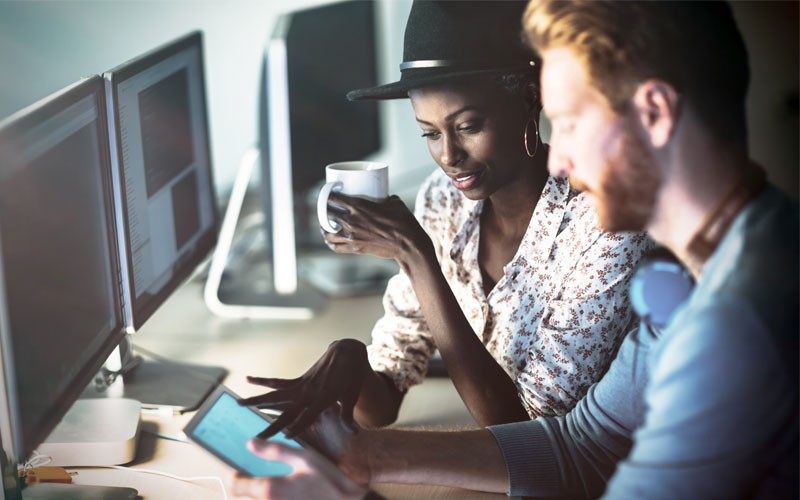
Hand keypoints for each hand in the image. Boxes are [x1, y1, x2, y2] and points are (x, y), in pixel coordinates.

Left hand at [230, 440, 368, 499]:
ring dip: (255, 497)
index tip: (237, 472)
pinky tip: (282, 495)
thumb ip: (275, 451)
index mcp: (269, 489)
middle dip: (242, 491)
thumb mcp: (304, 458)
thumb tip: (250, 444)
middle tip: (248, 481)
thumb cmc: (329, 480)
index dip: (234, 478)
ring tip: (261, 489)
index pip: (237, 487)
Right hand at [239, 339, 370, 439]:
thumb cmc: (351, 377)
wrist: (346, 353)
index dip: (297, 427)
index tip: (285, 438)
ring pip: (275, 394)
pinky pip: (278, 381)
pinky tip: (248, 379)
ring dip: (257, 399)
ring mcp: (301, 385)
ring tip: (238, 403)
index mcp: (322, 398)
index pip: (308, 416)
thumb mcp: (352, 396)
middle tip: (257, 437)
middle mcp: (308, 392)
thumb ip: (347, 416)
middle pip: (287, 411)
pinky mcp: (299, 380)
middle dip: (272, 425)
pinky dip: (263, 380)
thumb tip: (353, 433)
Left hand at [323, 193, 429, 261]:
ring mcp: (351, 235)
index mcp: (358, 205)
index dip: (326, 194)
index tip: (327, 193)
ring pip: (327, 232)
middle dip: (323, 210)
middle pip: (326, 213)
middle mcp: (351, 220)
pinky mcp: (355, 248)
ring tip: (325, 225)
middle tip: (326, 208)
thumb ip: (384, 198)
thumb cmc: (404, 221)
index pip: (332, 198)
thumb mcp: (394, 203)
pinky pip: (335, 247)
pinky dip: (330, 243)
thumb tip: (383, 196)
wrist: (408, 244)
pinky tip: (330, 239)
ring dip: (324, 228)